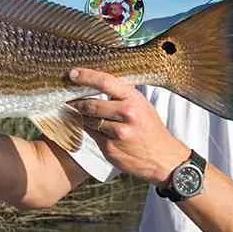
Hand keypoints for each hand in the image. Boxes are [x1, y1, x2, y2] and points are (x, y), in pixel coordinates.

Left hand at [67, 68, 189, 184]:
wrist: (163, 158)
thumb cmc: (150, 128)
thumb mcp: (142, 105)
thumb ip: (121, 95)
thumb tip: (95, 82)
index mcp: (133, 99)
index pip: (105, 82)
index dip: (86, 77)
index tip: (72, 74)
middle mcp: (126, 114)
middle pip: (91, 104)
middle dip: (77, 102)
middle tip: (69, 99)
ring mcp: (118, 132)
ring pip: (88, 120)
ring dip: (81, 117)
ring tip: (81, 114)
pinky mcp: (110, 148)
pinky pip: (91, 134)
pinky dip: (87, 130)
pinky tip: (91, 127)